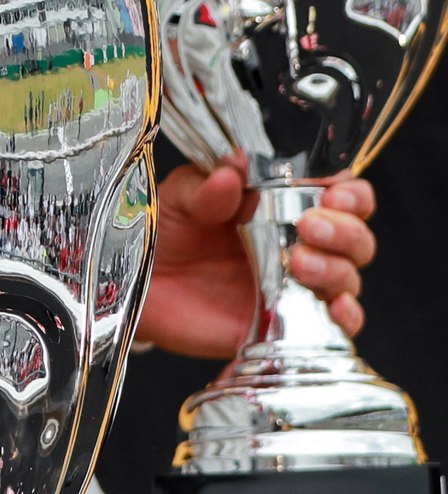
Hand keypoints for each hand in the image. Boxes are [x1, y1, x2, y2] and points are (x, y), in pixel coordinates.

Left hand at [136, 164, 375, 356]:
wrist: (137, 286)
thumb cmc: (164, 234)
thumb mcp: (179, 200)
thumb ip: (207, 186)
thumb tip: (235, 166)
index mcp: (282, 207)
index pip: (340, 197)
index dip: (350, 195)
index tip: (335, 194)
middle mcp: (299, 246)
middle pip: (355, 239)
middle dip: (345, 231)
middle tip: (311, 226)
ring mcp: (297, 288)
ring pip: (348, 279)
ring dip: (337, 269)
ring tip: (299, 262)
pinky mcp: (288, 325)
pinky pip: (335, 327)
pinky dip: (346, 317)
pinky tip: (334, 307)